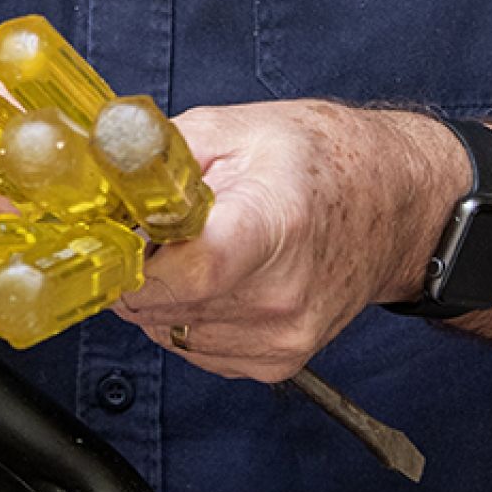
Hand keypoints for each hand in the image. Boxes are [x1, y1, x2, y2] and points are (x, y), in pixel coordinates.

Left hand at [114, 100, 453, 382]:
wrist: (397, 204)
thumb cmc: (325, 160)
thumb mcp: (235, 127)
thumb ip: (156, 155)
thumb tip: (94, 173)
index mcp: (271, 226)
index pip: (183, 274)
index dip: (134, 260)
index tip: (125, 235)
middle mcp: (281, 296)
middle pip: (158, 306)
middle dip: (141, 267)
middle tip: (167, 229)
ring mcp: (282, 338)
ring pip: (166, 331)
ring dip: (166, 294)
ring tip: (207, 249)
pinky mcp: (279, 363)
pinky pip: (195, 349)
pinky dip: (193, 316)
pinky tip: (225, 279)